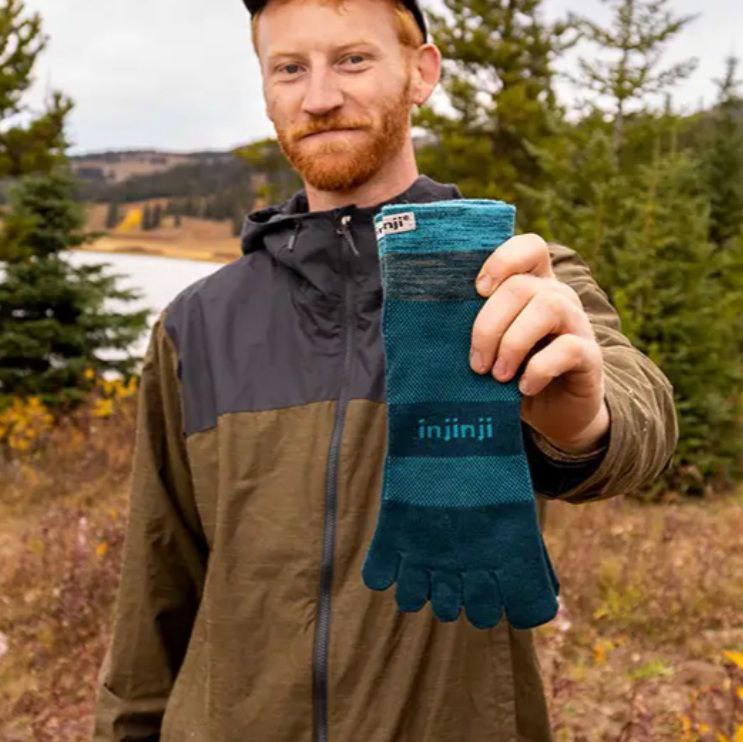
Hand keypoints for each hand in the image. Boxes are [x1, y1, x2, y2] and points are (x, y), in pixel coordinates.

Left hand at [469, 233, 609, 453]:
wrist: (553, 412)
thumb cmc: (511, 372)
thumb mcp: (490, 345)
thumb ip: (474, 326)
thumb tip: (430, 321)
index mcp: (534, 285)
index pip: (530, 247)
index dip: (503, 260)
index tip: (478, 290)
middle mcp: (559, 297)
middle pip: (522, 286)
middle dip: (489, 325)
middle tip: (477, 363)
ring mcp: (577, 324)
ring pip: (547, 308)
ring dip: (513, 343)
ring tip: (498, 375)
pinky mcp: (590, 356)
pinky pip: (568, 348)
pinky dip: (539, 368)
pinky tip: (523, 387)